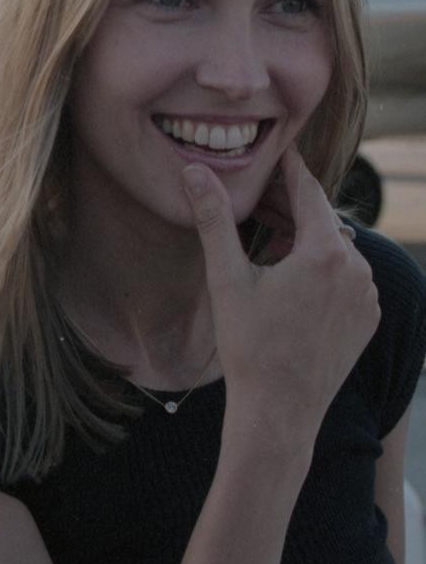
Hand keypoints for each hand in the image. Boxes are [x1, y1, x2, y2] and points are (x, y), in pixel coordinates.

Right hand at [183, 147, 379, 444]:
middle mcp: (356, 269)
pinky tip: (292, 281)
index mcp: (324, 252)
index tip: (278, 151)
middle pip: (322, 219)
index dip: (289, 168)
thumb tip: (194, 171)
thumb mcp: (227, 279)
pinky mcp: (368, 318)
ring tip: (272, 240)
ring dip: (307, 239)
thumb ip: (215, 219)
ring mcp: (367, 296)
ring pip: (336, 249)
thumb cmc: (249, 347)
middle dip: (292, 206)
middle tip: (260, 197)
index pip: (308, 190)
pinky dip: (323, 270)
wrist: (280, 412)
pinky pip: (347, 279)